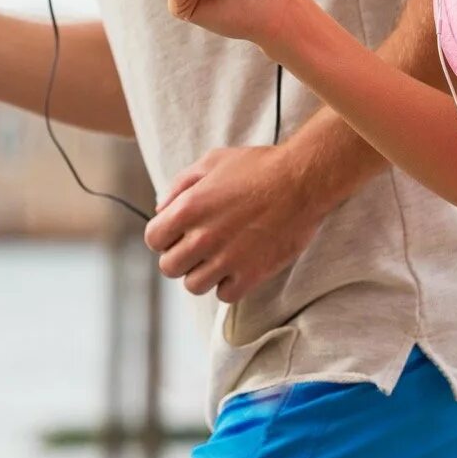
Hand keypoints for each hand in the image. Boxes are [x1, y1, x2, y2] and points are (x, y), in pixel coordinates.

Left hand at [144, 146, 329, 300]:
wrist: (303, 181)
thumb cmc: (259, 167)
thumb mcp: (212, 162)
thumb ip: (180, 185)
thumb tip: (161, 210)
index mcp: (188, 208)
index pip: (153, 240)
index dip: (163, 237)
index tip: (178, 234)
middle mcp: (203, 238)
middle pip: (169, 268)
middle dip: (181, 257)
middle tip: (199, 246)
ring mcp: (227, 259)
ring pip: (194, 285)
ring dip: (203, 273)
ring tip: (219, 257)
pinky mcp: (251, 274)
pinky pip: (225, 295)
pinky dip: (228, 285)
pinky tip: (238, 266)